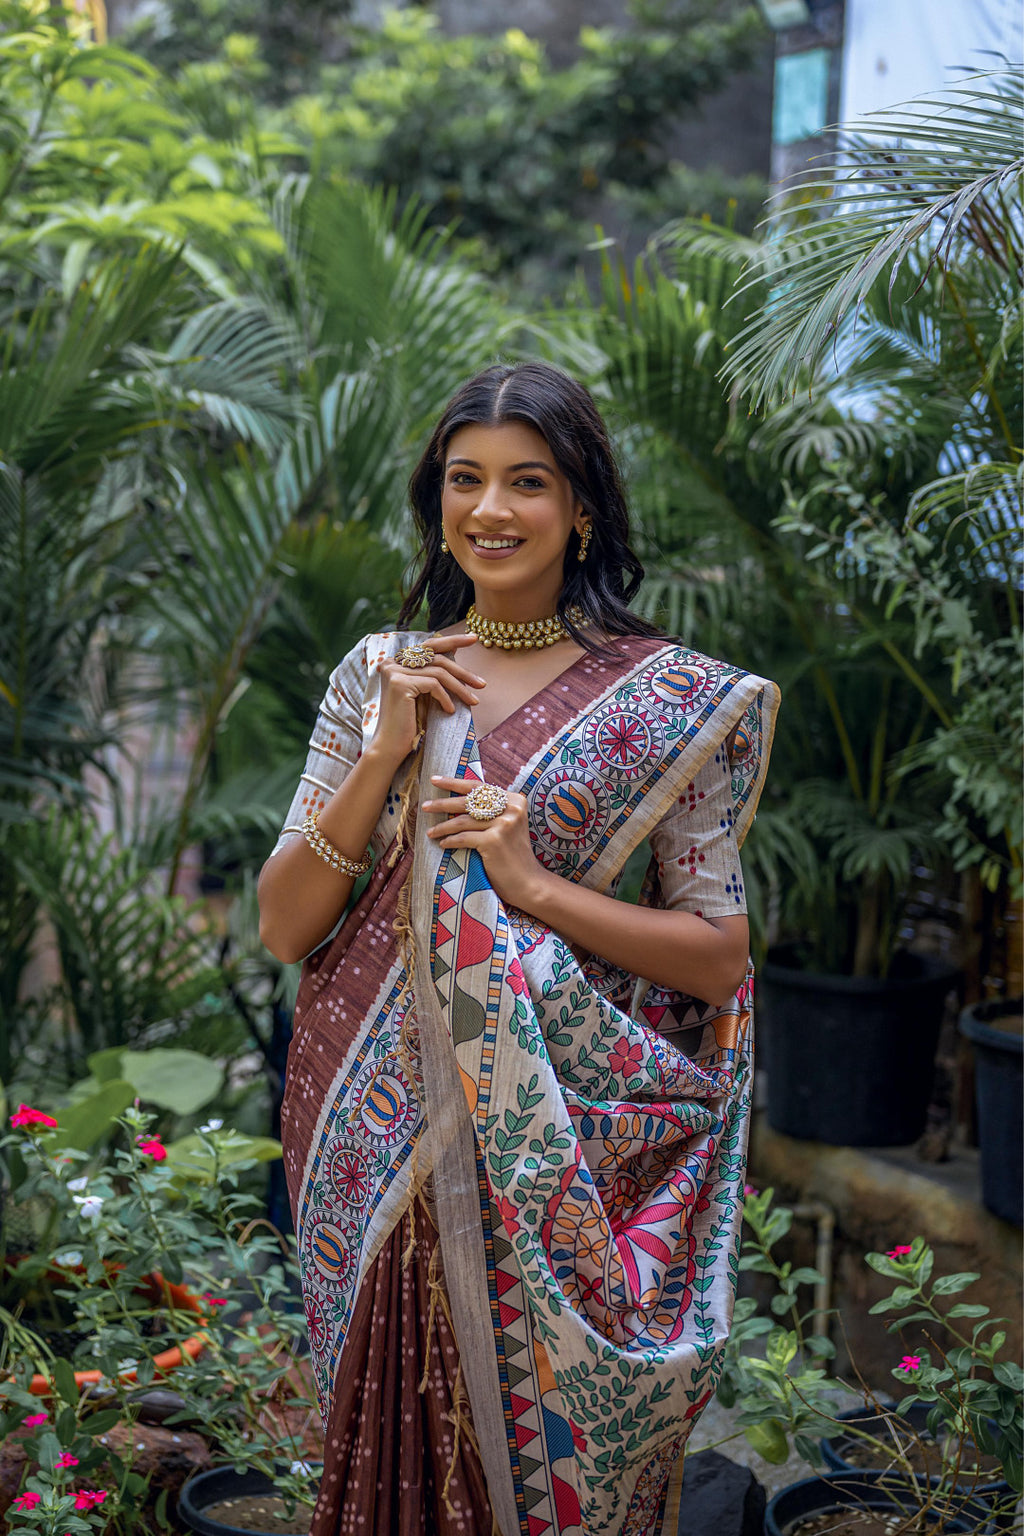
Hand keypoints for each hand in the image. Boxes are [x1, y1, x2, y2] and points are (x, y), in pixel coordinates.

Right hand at [371, 636, 483, 766]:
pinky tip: (449, 710)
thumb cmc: (408, 723)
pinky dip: (446, 698)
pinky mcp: (400, 683)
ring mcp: (394, 671)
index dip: (453, 640)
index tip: (474, 638)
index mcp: (396, 662)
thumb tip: (456, 654)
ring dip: (460, 688)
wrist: (390, 746)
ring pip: (439, 672)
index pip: (429, 645)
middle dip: (463, 671)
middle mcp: (392, 662)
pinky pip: (434, 685)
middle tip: (483, 684)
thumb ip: (433, 674)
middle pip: (437, 657)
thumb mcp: (423, 693)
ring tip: (473, 702)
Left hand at [421, 776, 551, 911]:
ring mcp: (503, 824)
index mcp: (514, 800)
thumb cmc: (512, 854)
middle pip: (468, 801)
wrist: (528, 881)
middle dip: (443, 804)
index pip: (479, 787)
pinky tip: (442, 844)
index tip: (435, 780)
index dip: (454, 783)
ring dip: (442, 827)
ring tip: (429, 832)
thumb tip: (458, 796)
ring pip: (462, 821)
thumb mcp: (507, 825)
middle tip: (424, 806)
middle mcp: (511, 809)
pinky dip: (450, 841)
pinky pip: (463, 838)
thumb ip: (491, 810)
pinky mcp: (494, 841)